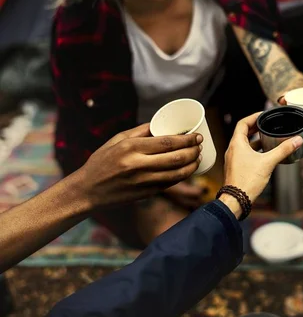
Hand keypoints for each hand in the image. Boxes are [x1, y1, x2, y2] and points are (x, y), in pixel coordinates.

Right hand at [70, 124, 201, 209]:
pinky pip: (171, 183)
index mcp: (131, 148)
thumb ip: (141, 131)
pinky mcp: (147, 193)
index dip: (186, 139)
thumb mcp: (117, 140)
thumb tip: (163, 123)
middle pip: (176, 158)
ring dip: (192, 165)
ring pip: (177, 173)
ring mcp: (144, 181)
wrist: (88, 190)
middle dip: (193, 151)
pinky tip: (187, 169)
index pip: (167, 142)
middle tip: (200, 146)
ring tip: (198, 157)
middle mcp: (138, 165)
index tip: (197, 136)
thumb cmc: (102, 161)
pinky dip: (182, 176)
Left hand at [222, 112, 302, 202]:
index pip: (243, 123)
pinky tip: (263, 156)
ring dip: (254, 140)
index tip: (262, 115)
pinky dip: (253, 151)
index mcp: (237, 144)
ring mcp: (233, 159)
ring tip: (267, 139)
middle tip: (265, 124)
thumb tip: (295, 141)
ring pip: (243, 144)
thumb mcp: (268, 162)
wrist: (236, 200)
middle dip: (255, 128)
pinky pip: (244, 154)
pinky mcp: (236, 168)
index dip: (253, 117)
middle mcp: (233, 150)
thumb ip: (283, 150)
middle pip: (243, 133)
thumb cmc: (246, 181)